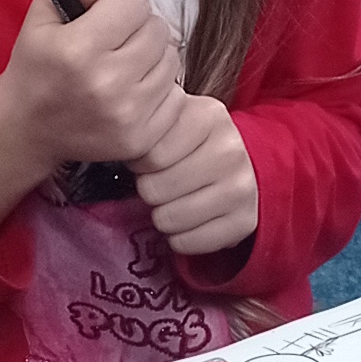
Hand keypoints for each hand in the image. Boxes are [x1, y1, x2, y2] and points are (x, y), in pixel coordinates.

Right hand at [0, 0, 186, 173]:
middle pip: (157, 30)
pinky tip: (130, 94)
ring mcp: (126, 115)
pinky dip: (157, 91)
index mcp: (77, 49)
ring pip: (171, 61)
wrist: (27, 129)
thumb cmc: (37, 64)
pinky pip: (175, 97)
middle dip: (138, 30)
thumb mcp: (46, 13)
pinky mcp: (140, 138)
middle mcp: (105, 84)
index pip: (135, 4)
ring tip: (121, 68)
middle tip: (113, 44)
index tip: (104, 19)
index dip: (120, 5)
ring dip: (151, 58)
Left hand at [135, 93, 258, 260]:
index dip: (139, 163)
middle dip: (149, 190)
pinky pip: (186, 244)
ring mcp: (243, 187)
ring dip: (161, 216)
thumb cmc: (188, 146)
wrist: (235, 167)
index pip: (148, 154)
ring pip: (168, 219)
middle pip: (155, 189)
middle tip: (161, 184)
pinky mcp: (246, 221)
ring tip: (173, 202)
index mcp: (209, 117)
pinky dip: (178, 239)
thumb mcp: (168, 125)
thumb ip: (145, 130)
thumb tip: (114, 146)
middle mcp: (231, 150)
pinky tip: (187, 222)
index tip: (148, 161)